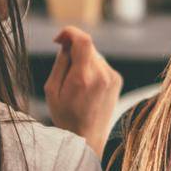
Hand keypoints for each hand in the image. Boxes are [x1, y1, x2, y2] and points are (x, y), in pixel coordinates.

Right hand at [44, 26, 122, 155]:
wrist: (87, 138)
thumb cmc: (65, 115)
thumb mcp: (52, 90)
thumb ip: (61, 62)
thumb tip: (67, 41)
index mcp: (84, 78)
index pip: (83, 40)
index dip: (70, 32)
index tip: (58, 39)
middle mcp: (102, 75)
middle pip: (87, 47)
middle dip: (73, 50)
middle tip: (65, 70)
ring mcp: (112, 77)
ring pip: (94, 55)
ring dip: (83, 60)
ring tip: (77, 85)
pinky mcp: (117, 80)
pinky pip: (101, 64)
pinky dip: (92, 68)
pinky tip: (88, 88)